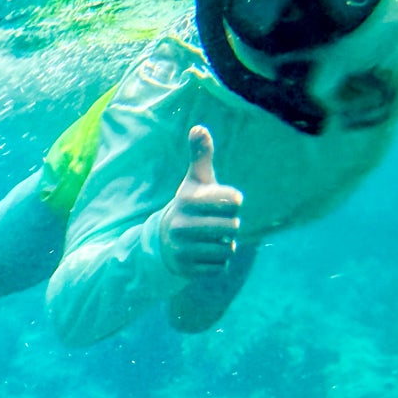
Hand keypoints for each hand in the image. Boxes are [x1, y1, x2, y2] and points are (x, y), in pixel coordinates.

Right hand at [160, 125, 243, 277]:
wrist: (163, 242)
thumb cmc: (190, 207)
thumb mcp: (194, 181)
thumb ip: (200, 156)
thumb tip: (199, 127)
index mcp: (188, 200)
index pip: (234, 200)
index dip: (234, 202)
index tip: (223, 202)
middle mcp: (182, 225)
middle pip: (232, 227)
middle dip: (230, 226)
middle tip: (217, 224)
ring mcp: (183, 249)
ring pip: (228, 249)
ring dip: (226, 246)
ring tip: (211, 239)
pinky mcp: (187, 269)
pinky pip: (221, 267)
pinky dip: (218, 262)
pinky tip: (205, 254)